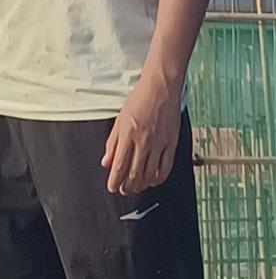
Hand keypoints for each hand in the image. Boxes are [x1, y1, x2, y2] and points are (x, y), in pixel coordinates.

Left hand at [102, 75, 181, 194]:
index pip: (119, 165)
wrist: (160, 88)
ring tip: (135, 187)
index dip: (115, 180)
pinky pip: (166, 167)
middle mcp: (143, 141)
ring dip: (141, 184)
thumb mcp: (119, 119)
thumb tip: (106, 162)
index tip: (112, 187)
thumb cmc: (138, 100)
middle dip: (127, 185)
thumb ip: (112, 142)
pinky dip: (158, 178)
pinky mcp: (171, 144)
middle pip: (134, 172)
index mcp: (127, 134)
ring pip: (149, 173)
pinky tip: (153, 181)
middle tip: (123, 190)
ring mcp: (159, 143)